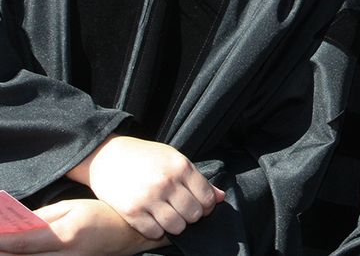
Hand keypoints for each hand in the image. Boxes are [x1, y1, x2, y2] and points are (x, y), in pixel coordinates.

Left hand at [0, 199, 161, 255]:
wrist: (128, 236)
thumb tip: (16, 224)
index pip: (22, 242)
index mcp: (66, 235)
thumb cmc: (103, 216)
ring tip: (6, 245)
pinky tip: (21, 251)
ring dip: (14, 254)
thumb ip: (43, 216)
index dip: (2, 239)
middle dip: (4, 250)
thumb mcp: (74, 206)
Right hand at [65, 136, 223, 239]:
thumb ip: (197, 179)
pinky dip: (157, 230)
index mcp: (180, 167)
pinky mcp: (131, 211)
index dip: (207, 205)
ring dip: (177, 225)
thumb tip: (220, 197)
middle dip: (192, 216)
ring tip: (171, 217)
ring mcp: (148, 198)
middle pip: (193, 213)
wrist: (108, 157)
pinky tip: (155, 221)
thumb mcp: (174, 159)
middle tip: (184, 212)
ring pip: (176, 226)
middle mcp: (166, 183)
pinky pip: (154, 232)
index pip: (206, 196)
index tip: (201, 206)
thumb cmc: (145, 157)